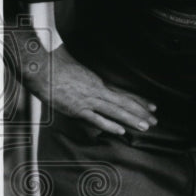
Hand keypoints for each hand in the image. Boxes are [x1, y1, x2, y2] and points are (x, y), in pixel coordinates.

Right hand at [25, 45, 157, 135]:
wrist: (40, 67)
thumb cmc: (55, 65)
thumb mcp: (76, 70)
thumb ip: (84, 77)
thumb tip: (91, 82)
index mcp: (97, 82)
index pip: (122, 94)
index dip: (138, 101)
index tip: (151, 106)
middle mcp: (97, 90)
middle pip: (124, 103)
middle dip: (140, 112)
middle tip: (155, 120)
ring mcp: (88, 100)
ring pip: (115, 111)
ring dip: (131, 119)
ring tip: (146, 126)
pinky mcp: (77, 108)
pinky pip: (96, 118)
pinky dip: (109, 125)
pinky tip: (121, 130)